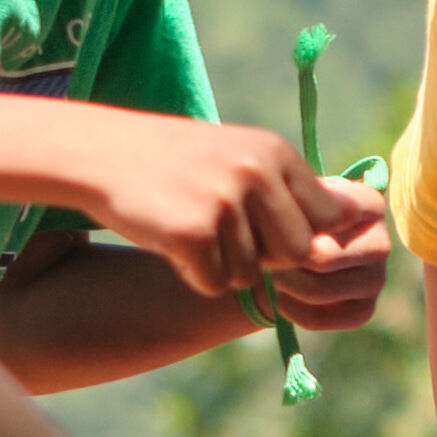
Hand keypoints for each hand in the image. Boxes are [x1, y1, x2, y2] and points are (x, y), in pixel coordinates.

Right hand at [96, 118, 375, 301]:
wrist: (103, 153)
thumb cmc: (178, 161)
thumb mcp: (240, 158)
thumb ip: (287, 195)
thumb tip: (334, 250)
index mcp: (275, 154)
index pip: (324, 218)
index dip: (300, 235)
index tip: (269, 230)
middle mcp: (256, 174)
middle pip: (294, 252)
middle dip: (266, 256)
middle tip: (225, 234)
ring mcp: (224, 204)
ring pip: (252, 273)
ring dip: (224, 265)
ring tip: (192, 228)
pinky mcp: (191, 234)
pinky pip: (215, 283)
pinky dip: (195, 275)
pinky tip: (174, 243)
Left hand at [251, 196, 398, 335]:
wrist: (293, 253)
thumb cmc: (291, 217)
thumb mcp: (289, 199)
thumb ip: (292, 202)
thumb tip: (293, 234)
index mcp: (369, 205)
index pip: (327, 218)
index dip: (291, 224)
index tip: (271, 223)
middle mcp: (381, 243)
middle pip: (323, 258)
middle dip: (284, 260)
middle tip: (265, 255)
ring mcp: (376, 279)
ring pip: (318, 290)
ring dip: (284, 284)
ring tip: (272, 272)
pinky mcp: (365, 309)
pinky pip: (320, 318)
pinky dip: (291, 311)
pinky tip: (282, 297)